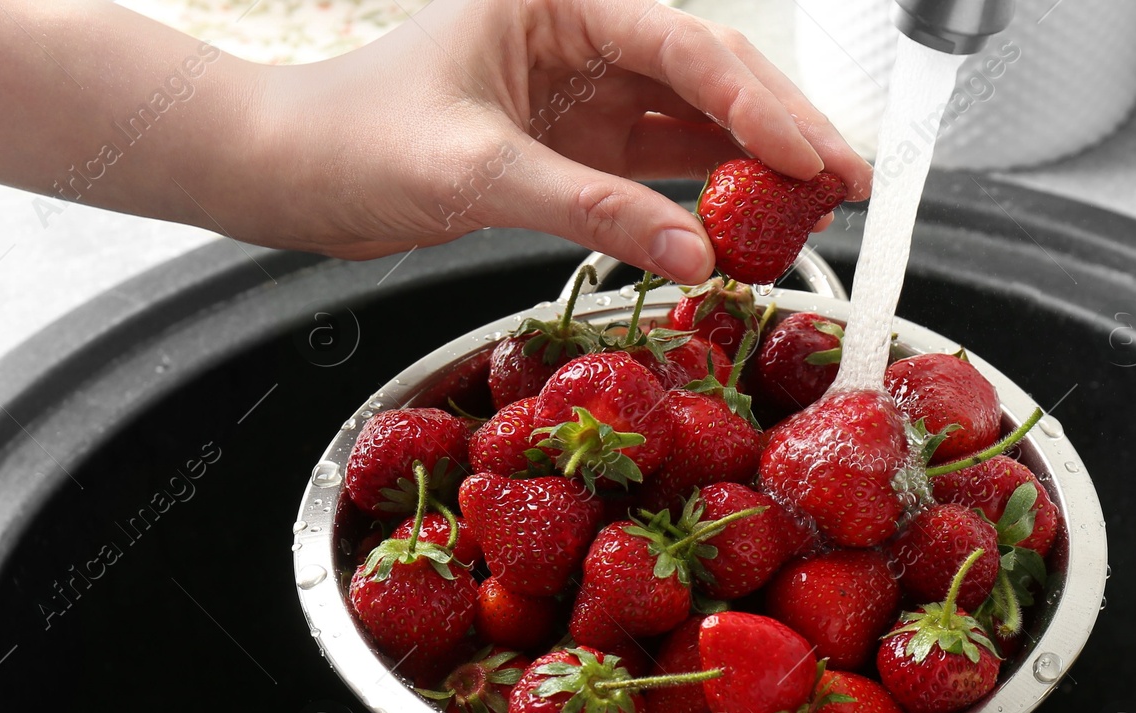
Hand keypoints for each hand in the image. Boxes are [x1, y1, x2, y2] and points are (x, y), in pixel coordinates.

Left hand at [241, 0, 871, 281]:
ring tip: (819, 205)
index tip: (817, 156)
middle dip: (781, 128)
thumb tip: (693, 255)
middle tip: (849, 181)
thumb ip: (588, 209)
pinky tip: (745, 218)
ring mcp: (576, 89)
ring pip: (690, 119)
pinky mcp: (567, 142)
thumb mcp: (474, 171)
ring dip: (752, 162)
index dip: (762, 104)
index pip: (684, 45)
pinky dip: (701, 192)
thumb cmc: (350, 142)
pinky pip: (655, 162)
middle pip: (706, 74)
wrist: (286, 173)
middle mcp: (576, 34)